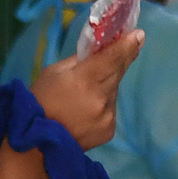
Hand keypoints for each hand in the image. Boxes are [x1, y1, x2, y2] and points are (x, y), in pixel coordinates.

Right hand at [30, 27, 140, 150]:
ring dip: (106, 85)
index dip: (126, 46)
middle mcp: (100, 98)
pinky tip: (85, 111)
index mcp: (84, 81)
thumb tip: (99, 51)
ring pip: (113, 91)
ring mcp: (107, 116)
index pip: (111, 59)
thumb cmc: (40, 102)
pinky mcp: (110, 130)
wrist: (38, 144)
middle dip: (123, 58)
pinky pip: (110, 109)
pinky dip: (102, 105)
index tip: (139, 35)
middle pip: (118, 72)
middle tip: (131, 43)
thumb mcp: (54, 72)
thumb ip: (80, 61)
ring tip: (84, 93)